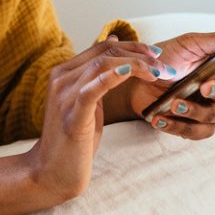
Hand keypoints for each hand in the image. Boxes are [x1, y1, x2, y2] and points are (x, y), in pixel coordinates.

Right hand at [25, 38, 162, 203]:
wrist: (51, 173)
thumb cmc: (73, 139)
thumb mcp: (87, 102)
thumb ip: (97, 77)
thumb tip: (113, 42)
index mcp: (64, 73)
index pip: (101, 47)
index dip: (132, 47)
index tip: (156, 55)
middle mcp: (61, 79)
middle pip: (104, 53)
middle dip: (138, 55)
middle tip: (163, 65)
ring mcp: (64, 97)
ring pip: (101, 66)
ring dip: (133, 65)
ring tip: (156, 74)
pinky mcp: (71, 117)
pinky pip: (90, 91)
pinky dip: (110, 78)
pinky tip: (128, 73)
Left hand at [127, 27, 214, 138]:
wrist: (137, 80)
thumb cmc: (165, 59)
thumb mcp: (188, 44)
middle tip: (203, 87)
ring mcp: (207, 109)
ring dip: (195, 111)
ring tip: (174, 104)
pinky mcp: (192, 125)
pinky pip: (195, 132)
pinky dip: (177, 126)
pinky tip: (160, 118)